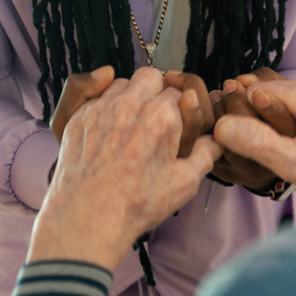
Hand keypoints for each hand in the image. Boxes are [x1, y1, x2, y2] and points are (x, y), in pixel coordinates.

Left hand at [29, 66, 222, 270]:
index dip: (181, 109)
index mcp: (163, 115)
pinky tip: (108, 130)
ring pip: (122, 83)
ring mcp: (102, 107)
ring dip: (130, 96)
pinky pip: (96, 97)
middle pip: (151, 77)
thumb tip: (216, 140)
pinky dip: (105, 106)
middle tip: (155, 117)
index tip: (177, 123)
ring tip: (130, 123)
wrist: (88, 218)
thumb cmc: (137, 203)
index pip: (181, 92)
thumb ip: (206, 153)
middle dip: (156, 91)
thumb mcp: (185, 183)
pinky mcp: (79, 116)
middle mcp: (132, 103)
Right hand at [213, 74, 295, 226]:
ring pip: (275, 102)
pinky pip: (288, 107)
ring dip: (273, 126)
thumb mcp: (293, 165)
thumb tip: (220, 125)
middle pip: (265, 95)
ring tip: (294, 151)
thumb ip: (256, 142)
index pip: (254, 92)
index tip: (269, 147)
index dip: (250, 121)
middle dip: (262, 123)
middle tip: (285, 151)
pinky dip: (285, 126)